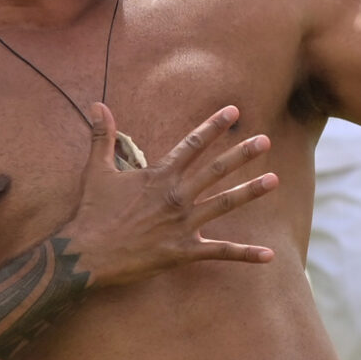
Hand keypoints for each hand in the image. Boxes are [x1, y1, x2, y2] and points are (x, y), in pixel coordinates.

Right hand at [63, 103, 276, 286]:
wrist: (86, 253)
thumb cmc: (91, 212)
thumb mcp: (96, 170)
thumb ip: (102, 136)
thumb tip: (97, 104)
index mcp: (159, 176)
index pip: (192, 145)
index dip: (213, 127)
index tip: (234, 111)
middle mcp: (176, 196)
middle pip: (216, 170)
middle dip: (242, 153)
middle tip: (265, 140)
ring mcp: (182, 224)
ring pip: (224, 204)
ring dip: (250, 192)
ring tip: (274, 180)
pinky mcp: (183, 251)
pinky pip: (220, 253)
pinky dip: (245, 254)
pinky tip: (269, 255)